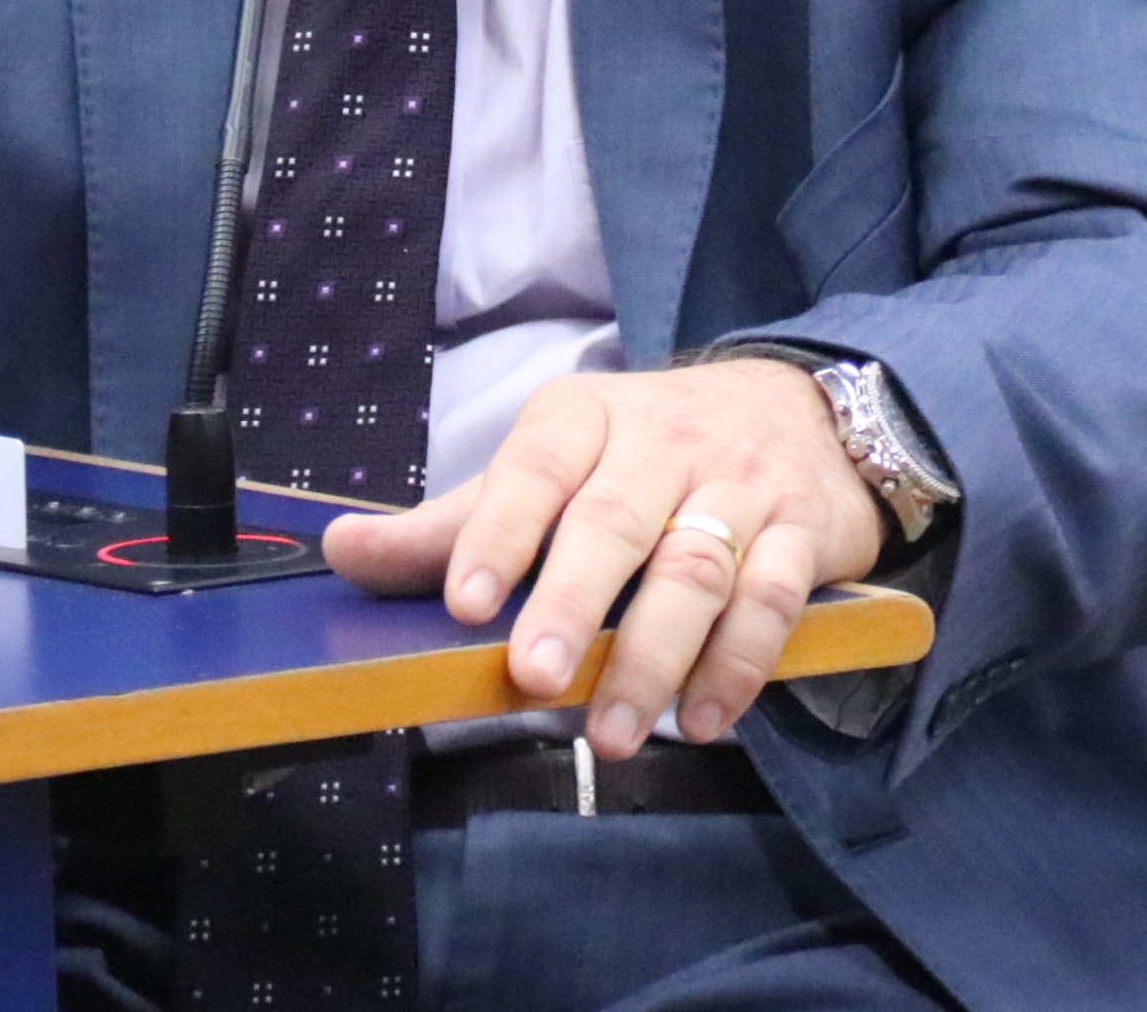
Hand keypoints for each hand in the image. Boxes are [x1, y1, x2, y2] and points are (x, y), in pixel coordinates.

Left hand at [320, 360, 885, 757]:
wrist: (799, 410)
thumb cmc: (646, 455)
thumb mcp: (552, 467)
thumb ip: (455, 524)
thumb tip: (342, 551)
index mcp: (584, 419)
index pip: (536, 468)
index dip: (499, 532)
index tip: (465, 601)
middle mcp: (663, 443)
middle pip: (616, 521)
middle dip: (572, 602)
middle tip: (534, 678)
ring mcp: (740, 485)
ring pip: (697, 567)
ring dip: (654, 657)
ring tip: (613, 735)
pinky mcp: (805, 531)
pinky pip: (774, 599)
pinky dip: (739, 664)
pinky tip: (703, 718)